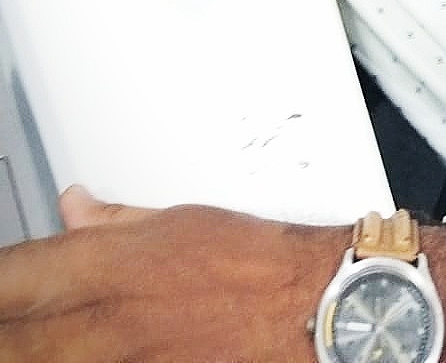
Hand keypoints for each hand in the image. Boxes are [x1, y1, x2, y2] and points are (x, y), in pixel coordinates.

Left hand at [0, 185, 349, 361]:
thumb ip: (113, 222)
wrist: (303, 308)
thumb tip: (75, 207)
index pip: (12, 277)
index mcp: (108, 268)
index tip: (3, 281)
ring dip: (31, 349)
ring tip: (38, 340)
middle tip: (13, 319)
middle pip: (13, 336)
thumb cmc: (252, 262)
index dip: (0, 281)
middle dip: (7, 326)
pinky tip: (81, 357)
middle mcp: (104, 323)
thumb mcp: (178, 220)